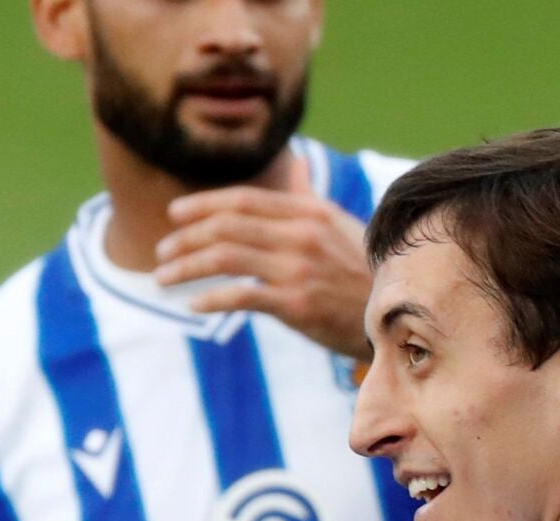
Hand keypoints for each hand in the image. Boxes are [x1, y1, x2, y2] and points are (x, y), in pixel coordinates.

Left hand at [154, 157, 373, 360]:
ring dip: (186, 267)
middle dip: (185, 238)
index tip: (174, 215)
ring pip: (225, 257)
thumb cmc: (363, 271)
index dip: (203, 205)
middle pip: (226, 225)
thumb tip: (295, 165)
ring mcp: (299, 268)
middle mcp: (301, 234)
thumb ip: (307, 196)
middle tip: (161, 252)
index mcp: (308, 212)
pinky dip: (212, 299)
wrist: (398, 316)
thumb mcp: (338, 225)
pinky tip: (194, 305)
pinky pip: (241, 296)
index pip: (243, 200)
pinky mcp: (297, 303)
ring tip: (163, 279)